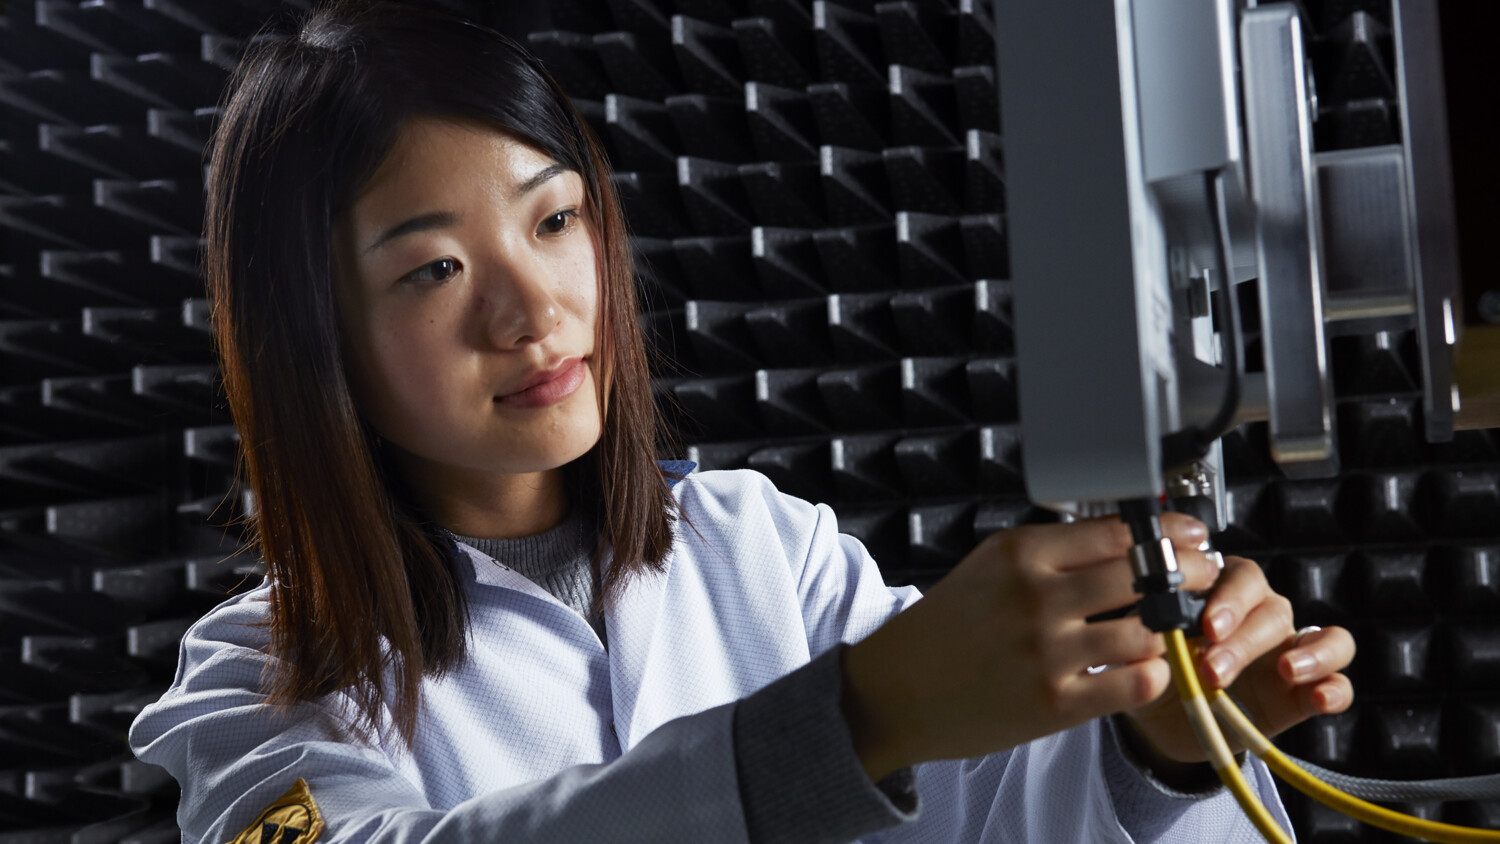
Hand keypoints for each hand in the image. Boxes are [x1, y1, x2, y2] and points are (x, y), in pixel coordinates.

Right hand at [840, 513, 1218, 781]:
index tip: (1193, 534)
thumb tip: (1129, 538)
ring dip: (1166, 628)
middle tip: (1203, 575)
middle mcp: (1035, 597)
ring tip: (1163, 628)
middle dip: (1188, 572)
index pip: (1119, 531)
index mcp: (1019, 553)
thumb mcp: (987, 566)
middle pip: (1143, 573)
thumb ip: (1051, 551)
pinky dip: (1151, 672)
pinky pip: (1136, 682)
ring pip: (1147, 630)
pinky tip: (1141, 667)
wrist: (895, 691)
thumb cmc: (946, 627)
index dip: (1169, 531)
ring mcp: (1046, 652)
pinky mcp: (1054, 704)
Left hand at [1120, 554, 1355, 771]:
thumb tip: (1145, 627)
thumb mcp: (1140, 650)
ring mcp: (1287, 653)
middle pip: (1273, 609)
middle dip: (1244, 640)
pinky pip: (1338, 684)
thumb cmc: (1153, 669)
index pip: (1239, 576)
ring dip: (1310, 653)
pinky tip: (1318, 698)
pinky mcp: (1301, 696)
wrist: (1158, 721)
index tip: (1206, 625)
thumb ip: (1144, 635)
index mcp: (1219, 593)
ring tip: (1285, 671)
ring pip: (1325, 637)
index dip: (1228, 597)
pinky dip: (1335, 687)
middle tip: (1212, 669)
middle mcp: (1260, 615)